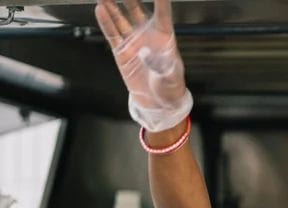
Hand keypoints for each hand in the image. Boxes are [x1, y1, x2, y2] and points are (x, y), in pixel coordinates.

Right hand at [95, 0, 191, 131]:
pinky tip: (100, 9)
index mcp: (165, 38)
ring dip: (112, 5)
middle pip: (137, 10)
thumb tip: (145, 52)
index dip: (161, 1)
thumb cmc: (170, 87)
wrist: (158, 103)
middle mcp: (148, 35)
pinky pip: (112, 33)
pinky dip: (105, 22)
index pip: (163, 13)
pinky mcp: (121, 51)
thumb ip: (161, 64)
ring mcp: (133, 42)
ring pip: (121, 18)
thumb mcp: (171, 76)